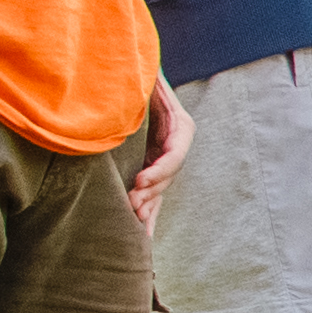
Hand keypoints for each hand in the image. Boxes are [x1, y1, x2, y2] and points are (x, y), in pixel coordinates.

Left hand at [128, 75, 192, 226]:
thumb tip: (143, 79)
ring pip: (160, 189)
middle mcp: (176, 145)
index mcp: (180, 126)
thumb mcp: (147, 80)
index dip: (160, 170)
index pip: (175, 155)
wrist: (131, 77)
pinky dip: (149, 214)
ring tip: (136, 223)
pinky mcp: (151, 168)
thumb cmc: (138, 76)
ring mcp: (164, 159)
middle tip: (131, 205)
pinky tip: (143, 236)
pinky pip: (153, 194)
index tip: (139, 180)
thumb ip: (150, 82)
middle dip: (150, 193)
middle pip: (167, 176)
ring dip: (148, 207)